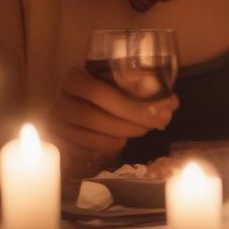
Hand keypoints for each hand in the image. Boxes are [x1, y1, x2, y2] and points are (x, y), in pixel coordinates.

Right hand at [47, 66, 178, 177]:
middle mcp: (61, 99)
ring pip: (93, 138)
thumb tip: (172, 102)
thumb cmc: (105, 85)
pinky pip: (87, 152)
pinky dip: (109, 147)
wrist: (77, 98)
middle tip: (158, 123)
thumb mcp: (119, 76)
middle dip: (132, 123)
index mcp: (76, 77)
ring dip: (123, 136)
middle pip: (95, 118)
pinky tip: (122, 139)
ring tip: (142, 130)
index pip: (100, 93)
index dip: (133, 105)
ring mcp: (56, 124)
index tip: (161, 110)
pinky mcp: (59, 143)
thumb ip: (142, 84)